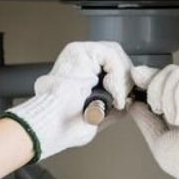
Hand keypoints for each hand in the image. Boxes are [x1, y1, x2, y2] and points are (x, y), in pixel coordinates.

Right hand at [3, 41, 134, 162]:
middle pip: (116, 56)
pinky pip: (110, 55)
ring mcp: (78, 54)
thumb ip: (112, 107)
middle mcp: (79, 61)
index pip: (113, 65)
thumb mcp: (97, 116)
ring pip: (115, 53)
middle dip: (126, 78)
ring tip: (117, 98)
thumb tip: (127, 102)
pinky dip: (117, 74)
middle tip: (124, 99)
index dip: (125, 81)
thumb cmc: (65, 127)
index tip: (127, 101)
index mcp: (81, 74)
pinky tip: (113, 91)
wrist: (51, 126)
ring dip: (122, 78)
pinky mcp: (78, 51)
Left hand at [128, 63, 178, 178]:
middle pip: (171, 71)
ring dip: (168, 99)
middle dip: (156, 91)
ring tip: (176, 120)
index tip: (136, 78)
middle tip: (159, 112)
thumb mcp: (157, 136)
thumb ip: (146, 117)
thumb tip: (134, 101)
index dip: (150, 77)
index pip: (167, 79)